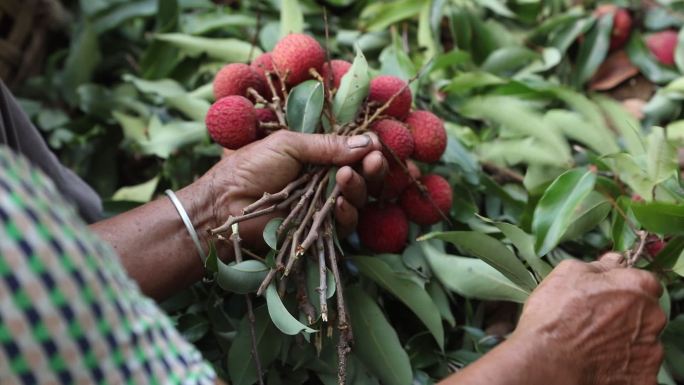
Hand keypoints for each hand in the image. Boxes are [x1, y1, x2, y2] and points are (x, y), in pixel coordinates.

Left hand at [200, 130, 385, 249]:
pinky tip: (342, 202)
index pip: (354, 151)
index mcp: (318, 156)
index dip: (368, 149)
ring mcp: (323, 205)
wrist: (225, 204)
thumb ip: (327, 145)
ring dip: (359, 187)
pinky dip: (347, 212)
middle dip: (372, 168)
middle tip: (373, 162)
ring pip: (358, 199)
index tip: (375, 146)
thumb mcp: (288, 144)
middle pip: (363, 176)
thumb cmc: (250, 168)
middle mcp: (325, 179)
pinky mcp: (319, 229)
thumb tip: (367, 141)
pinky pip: (344, 223)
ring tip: (347, 177)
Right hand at [514, 253, 665, 383]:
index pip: (645, 283)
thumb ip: (599, 265)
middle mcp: (653, 318)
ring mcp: (651, 351)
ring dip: (624, 341)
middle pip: (646, 313)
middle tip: (595, 321)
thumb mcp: (568, 273)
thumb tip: (614, 260)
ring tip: (593, 345)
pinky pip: (637, 368)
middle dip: (626, 315)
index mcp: (638, 288)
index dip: (624, 288)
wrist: (548, 361)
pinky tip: (599, 363)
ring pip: (642, 341)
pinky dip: (622, 366)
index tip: (606, 296)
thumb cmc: (556, 314)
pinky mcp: (644, 377)